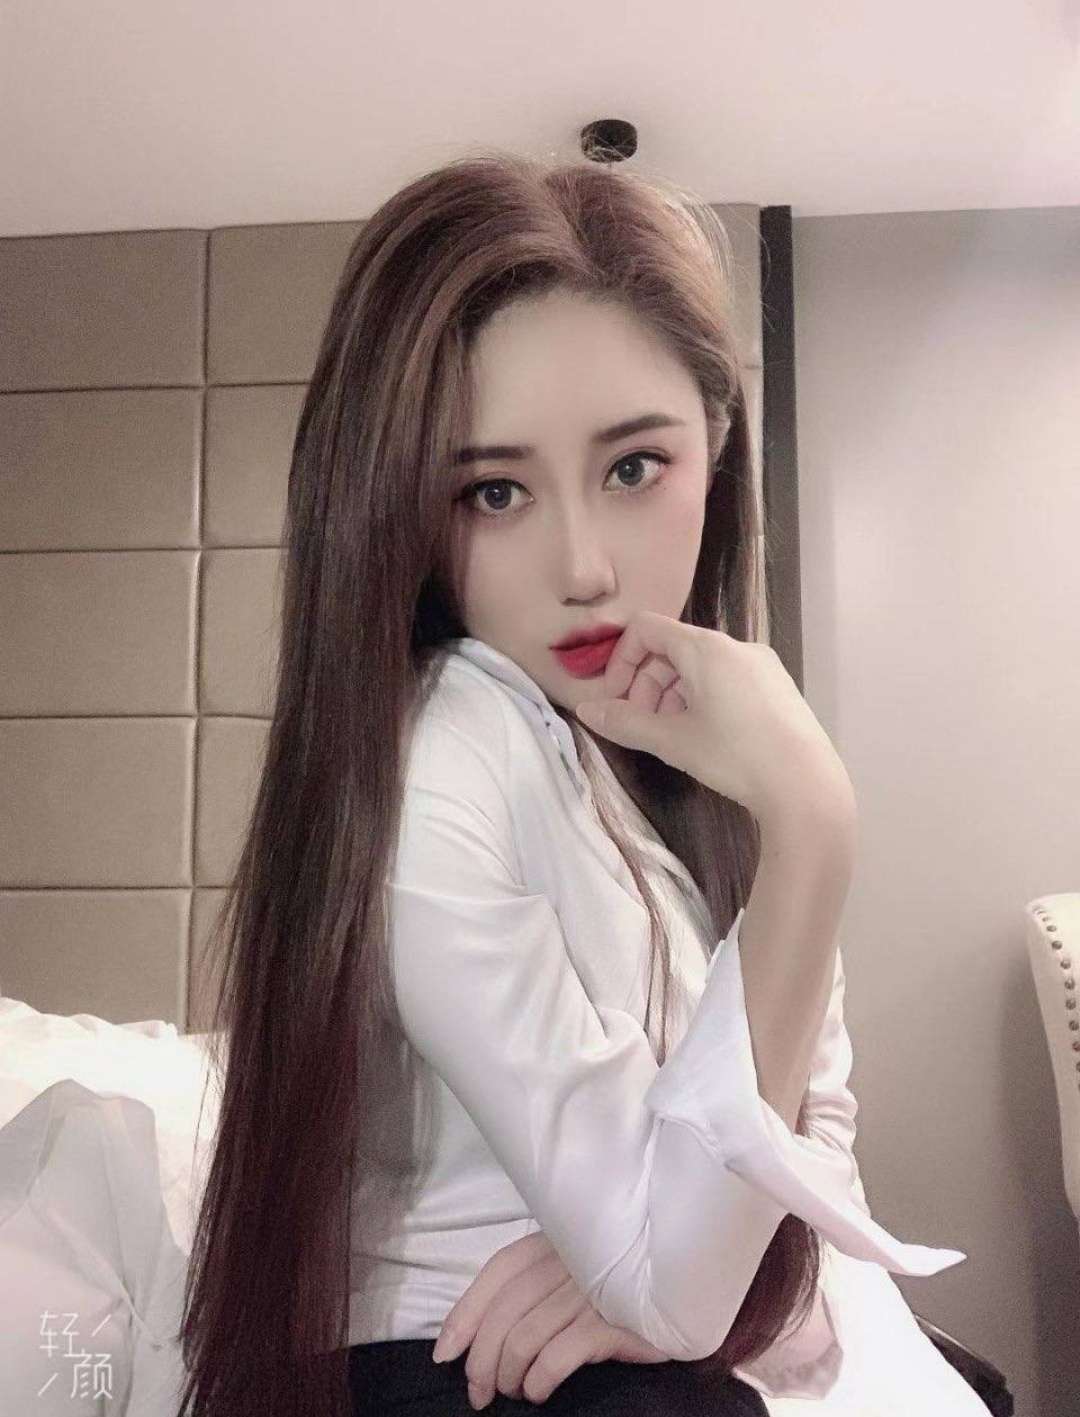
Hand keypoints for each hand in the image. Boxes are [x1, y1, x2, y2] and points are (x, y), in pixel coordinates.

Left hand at [432, 1231, 668, 1407]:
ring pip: (524, 1337)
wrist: (685, 1294)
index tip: (444, 1354)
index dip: (464, 1313)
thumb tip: (472, 1337)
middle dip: (480, 1359)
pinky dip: (538, 1379)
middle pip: (504, 1311)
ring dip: (507, 1375)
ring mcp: (591, 1289)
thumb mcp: (569, 1276)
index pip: (497, 1273)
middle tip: (478, 1393)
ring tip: (513, 1392)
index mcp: (554, 1242)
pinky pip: (558, 1355)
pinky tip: (538, 1391)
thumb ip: (530, 1290)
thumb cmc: (617, 1290)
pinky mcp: (614, 1320)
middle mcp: (569, 1259)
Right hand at [573, 609, 854, 828]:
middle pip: (672, 649)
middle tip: (642, 726)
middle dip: (646, 684)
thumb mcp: (672, 741)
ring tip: (673, 737)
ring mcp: (761, 665)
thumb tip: (586, 710)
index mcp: (706, 648)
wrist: (806, 786)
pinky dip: (703, 699)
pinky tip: (707, 738)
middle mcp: (735, 646)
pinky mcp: (777, 687)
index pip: (647, 628)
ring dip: (673, 695)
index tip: (616, 700)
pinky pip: (726, 679)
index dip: (621, 660)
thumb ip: (624, 722)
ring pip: (700, 667)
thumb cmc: (735, 756)